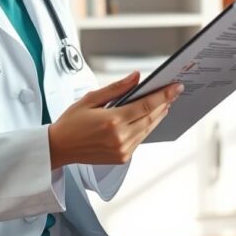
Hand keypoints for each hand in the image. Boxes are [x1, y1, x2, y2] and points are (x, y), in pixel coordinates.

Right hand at [48, 72, 182, 167]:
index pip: (146, 105)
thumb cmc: (71, 123)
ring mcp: (122, 150)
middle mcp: (120, 138)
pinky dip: (147, 127)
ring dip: (158, 116)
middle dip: (165, 103)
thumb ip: (116, 88)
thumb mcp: (90, 99)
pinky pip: (140, 139)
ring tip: (166, 102)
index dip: (164, 95)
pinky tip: (150, 117)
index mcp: (112, 121)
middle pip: (151, 118)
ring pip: (148, 129)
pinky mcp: (122, 158)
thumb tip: (136, 77)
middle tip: (174, 92)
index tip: (176, 87)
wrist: (58, 148)